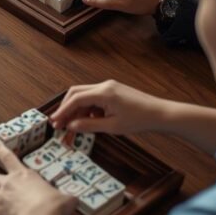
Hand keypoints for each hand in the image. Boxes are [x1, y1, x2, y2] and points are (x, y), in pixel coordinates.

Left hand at [0, 141, 76, 214]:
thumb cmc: (53, 205)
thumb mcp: (64, 198)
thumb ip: (65, 197)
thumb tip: (73, 201)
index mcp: (24, 174)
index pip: (8, 156)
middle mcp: (9, 183)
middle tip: (5, 188)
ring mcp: (2, 196)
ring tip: (7, 204)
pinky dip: (0, 212)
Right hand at [50, 80, 170, 134]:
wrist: (161, 114)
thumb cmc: (140, 120)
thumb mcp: (112, 127)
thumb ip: (89, 125)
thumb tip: (71, 126)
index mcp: (104, 92)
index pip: (75, 99)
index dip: (62, 111)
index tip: (54, 122)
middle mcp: (104, 86)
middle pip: (76, 93)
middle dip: (66, 108)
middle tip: (59, 124)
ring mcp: (109, 87)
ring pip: (84, 96)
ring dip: (76, 111)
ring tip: (72, 128)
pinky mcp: (113, 92)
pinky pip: (94, 99)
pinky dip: (87, 110)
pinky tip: (88, 122)